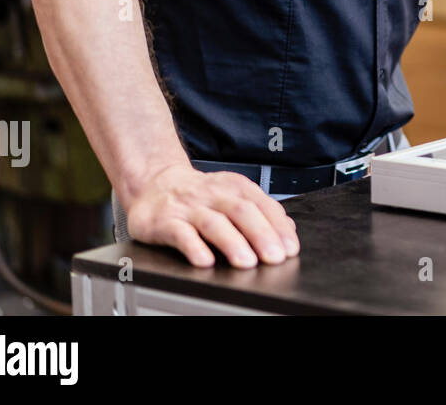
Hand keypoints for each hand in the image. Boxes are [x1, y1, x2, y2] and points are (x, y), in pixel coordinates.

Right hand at [122, 163, 298, 267]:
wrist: (155, 183)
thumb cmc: (200, 195)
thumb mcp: (232, 194)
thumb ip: (260, 210)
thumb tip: (288, 230)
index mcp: (235, 187)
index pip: (262, 205)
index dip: (278, 227)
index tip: (290, 248)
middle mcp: (213, 195)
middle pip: (241, 211)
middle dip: (261, 235)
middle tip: (274, 257)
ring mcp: (188, 207)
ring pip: (213, 223)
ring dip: (232, 243)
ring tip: (246, 262)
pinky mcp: (164, 221)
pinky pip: (180, 234)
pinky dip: (194, 247)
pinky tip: (205, 261)